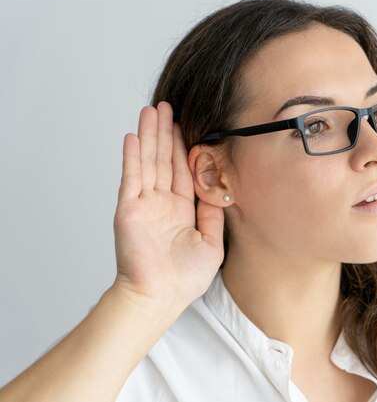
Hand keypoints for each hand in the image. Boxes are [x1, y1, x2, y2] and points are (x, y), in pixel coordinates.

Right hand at [112, 101, 223, 310]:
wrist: (160, 297)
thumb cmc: (184, 279)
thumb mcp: (211, 244)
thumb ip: (214, 215)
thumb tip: (220, 189)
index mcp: (182, 210)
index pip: (183, 171)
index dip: (184, 147)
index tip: (186, 125)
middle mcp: (162, 203)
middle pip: (164, 160)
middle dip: (165, 132)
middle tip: (166, 106)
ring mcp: (144, 204)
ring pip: (148, 161)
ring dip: (149, 135)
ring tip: (151, 110)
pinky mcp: (129, 208)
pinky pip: (132, 177)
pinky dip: (132, 156)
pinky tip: (134, 135)